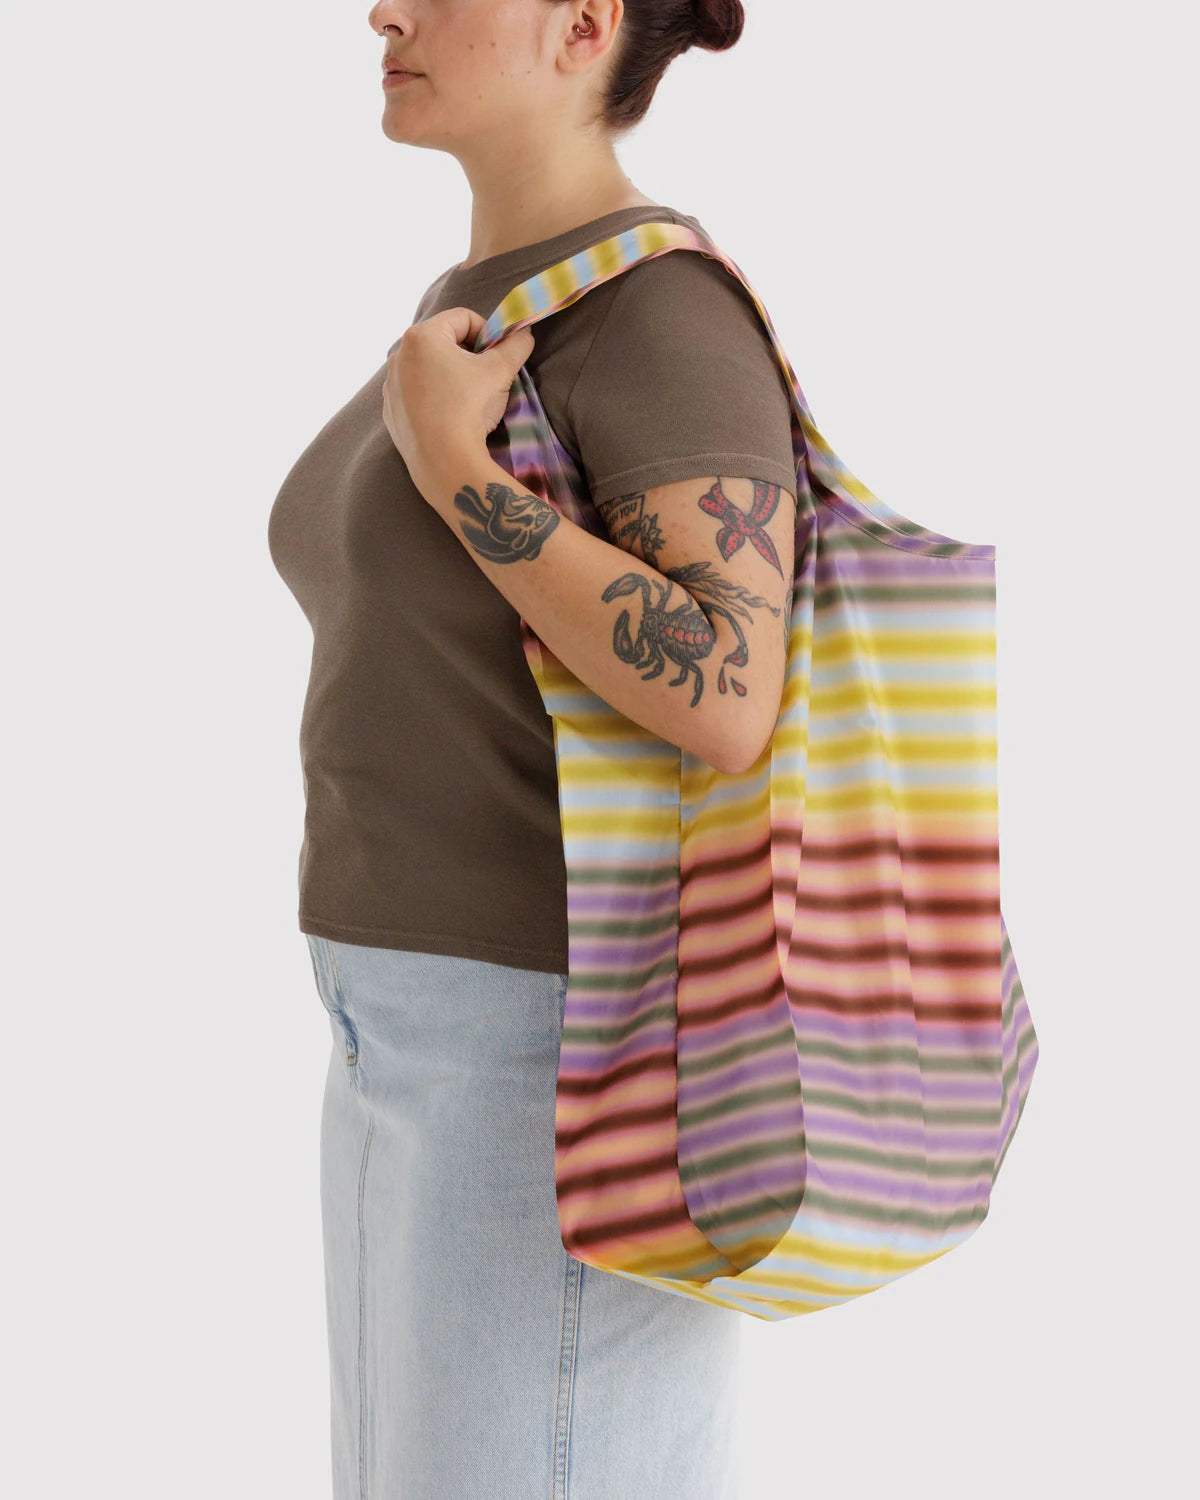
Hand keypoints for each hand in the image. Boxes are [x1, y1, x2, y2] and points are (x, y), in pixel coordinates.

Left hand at [382, 307, 534, 495]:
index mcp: (422, 336)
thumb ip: (515, 346)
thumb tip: (524, 334)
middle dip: (467, 356)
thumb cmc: (469, 407)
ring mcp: (392, 384)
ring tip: (466, 400)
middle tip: (484, 379)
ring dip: (450, 376)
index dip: (487, 334)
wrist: (443, 461)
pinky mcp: (391, 411)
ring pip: (429, 368)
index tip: (496, 357)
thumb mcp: (500, 371)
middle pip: (443, 342)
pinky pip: (416, 394)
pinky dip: (433, 398)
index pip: (463, 318)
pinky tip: (448, 416)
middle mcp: (399, 355)